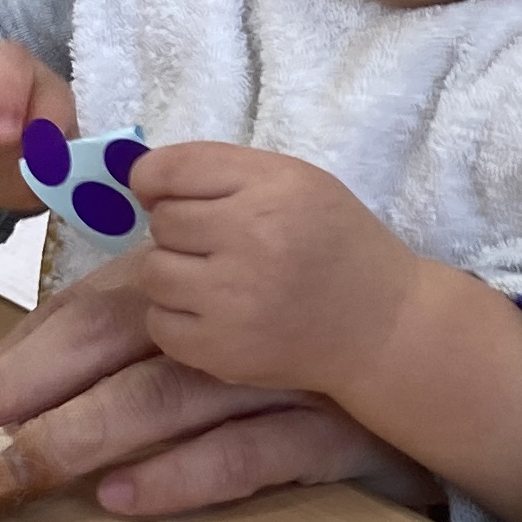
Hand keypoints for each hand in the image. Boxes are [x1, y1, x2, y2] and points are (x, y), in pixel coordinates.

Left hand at [0, 264, 426, 520]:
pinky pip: (244, 453)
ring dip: (78, 439)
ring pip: (162, 399)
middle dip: (15, 392)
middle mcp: (227, 319)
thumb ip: (135, 333)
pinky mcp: (327, 430)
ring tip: (9, 480)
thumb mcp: (217, 322)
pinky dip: (181, 476)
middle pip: (105, 340)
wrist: (434, 359)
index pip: (78, 314)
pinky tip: (119, 499)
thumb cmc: (302, 343)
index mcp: (191, 285)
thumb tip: (24, 375)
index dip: (5, 362)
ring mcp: (278, 374)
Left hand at [137, 144, 521, 521]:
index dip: (154, 180)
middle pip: (160, 222)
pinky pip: (159, 324)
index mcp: (272, 189)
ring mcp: (234, 301)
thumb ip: (222, 171)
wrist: (381, 326)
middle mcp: (251, 240)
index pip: (169, 170)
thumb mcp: (295, 181)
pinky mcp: (222, 351)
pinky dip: (177, 319)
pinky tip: (217, 315)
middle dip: (180, 231)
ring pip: (152, 273)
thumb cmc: (335, 243)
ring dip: (174, 274)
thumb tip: (140, 180)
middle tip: (218, 245)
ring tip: (217, 280)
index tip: (163, 193)